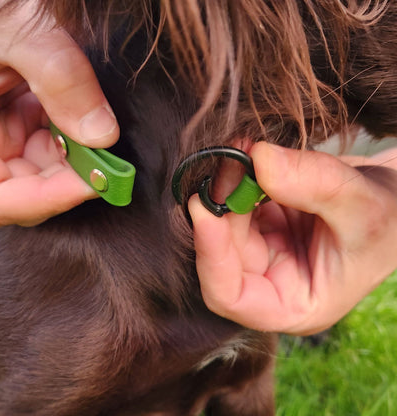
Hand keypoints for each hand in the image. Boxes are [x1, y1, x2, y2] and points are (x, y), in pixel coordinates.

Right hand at [0, 1, 118, 225]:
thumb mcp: (11, 24)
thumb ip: (57, 77)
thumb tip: (104, 134)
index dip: (44, 199)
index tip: (94, 184)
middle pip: (24, 187)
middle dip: (71, 179)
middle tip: (113, 165)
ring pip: (42, 167)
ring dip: (78, 159)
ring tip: (103, 141)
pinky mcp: (14, 114)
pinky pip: (48, 140)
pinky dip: (74, 135)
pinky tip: (89, 119)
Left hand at [189, 142, 396, 334]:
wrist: (391, 201)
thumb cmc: (388, 222)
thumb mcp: (363, 208)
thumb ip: (313, 183)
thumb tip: (258, 159)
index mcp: (292, 305)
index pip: (230, 297)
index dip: (210, 256)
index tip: (203, 209)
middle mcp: (269, 282)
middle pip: (221, 253)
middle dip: (221, 209)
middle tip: (230, 163)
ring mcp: (262, 251)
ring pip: (222, 224)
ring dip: (226, 188)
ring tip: (242, 154)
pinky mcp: (260, 224)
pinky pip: (233, 202)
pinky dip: (236, 178)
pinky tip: (247, 156)